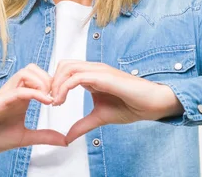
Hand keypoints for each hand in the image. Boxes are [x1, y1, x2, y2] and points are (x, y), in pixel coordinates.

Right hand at [0, 64, 66, 158]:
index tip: (62, 99)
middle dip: (50, 79)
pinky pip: (20, 89)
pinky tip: (46, 102)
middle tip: (57, 96)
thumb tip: (65, 141)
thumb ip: (44, 136)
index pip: (40, 76)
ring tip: (50, 99)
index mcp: (22, 97)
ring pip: (27, 71)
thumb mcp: (25, 137)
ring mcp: (6, 93)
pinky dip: (35, 92)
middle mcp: (14, 91)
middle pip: (34, 68)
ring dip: (42, 82)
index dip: (54, 83)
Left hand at [50, 60, 184, 143]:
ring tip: (55, 102)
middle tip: (50, 100)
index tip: (52, 102)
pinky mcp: (104, 76)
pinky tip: (62, 101)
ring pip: (67, 67)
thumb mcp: (100, 117)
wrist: (151, 104)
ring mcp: (99, 71)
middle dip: (52, 82)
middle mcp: (94, 69)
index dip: (55, 84)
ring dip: (56, 84)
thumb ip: (83, 124)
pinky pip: (77, 77)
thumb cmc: (131, 106)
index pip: (66, 70)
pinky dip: (64, 88)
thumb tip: (67, 137)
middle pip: (63, 65)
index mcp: (93, 75)